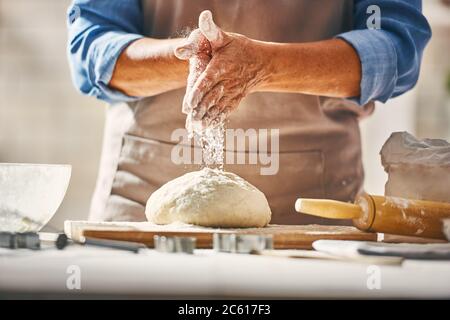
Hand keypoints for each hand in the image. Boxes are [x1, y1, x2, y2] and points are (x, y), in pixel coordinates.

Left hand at [175, 11, 268, 126]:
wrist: (262, 63)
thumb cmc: (239, 48)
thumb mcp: (224, 37)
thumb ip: (211, 30)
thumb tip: (204, 16)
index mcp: (221, 66)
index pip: (208, 81)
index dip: (198, 92)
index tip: (189, 104)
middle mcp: (227, 82)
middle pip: (211, 98)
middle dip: (199, 111)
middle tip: (189, 122)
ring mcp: (232, 93)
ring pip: (217, 108)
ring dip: (206, 119)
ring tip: (195, 129)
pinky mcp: (235, 101)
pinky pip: (225, 112)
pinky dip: (216, 121)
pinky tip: (207, 129)